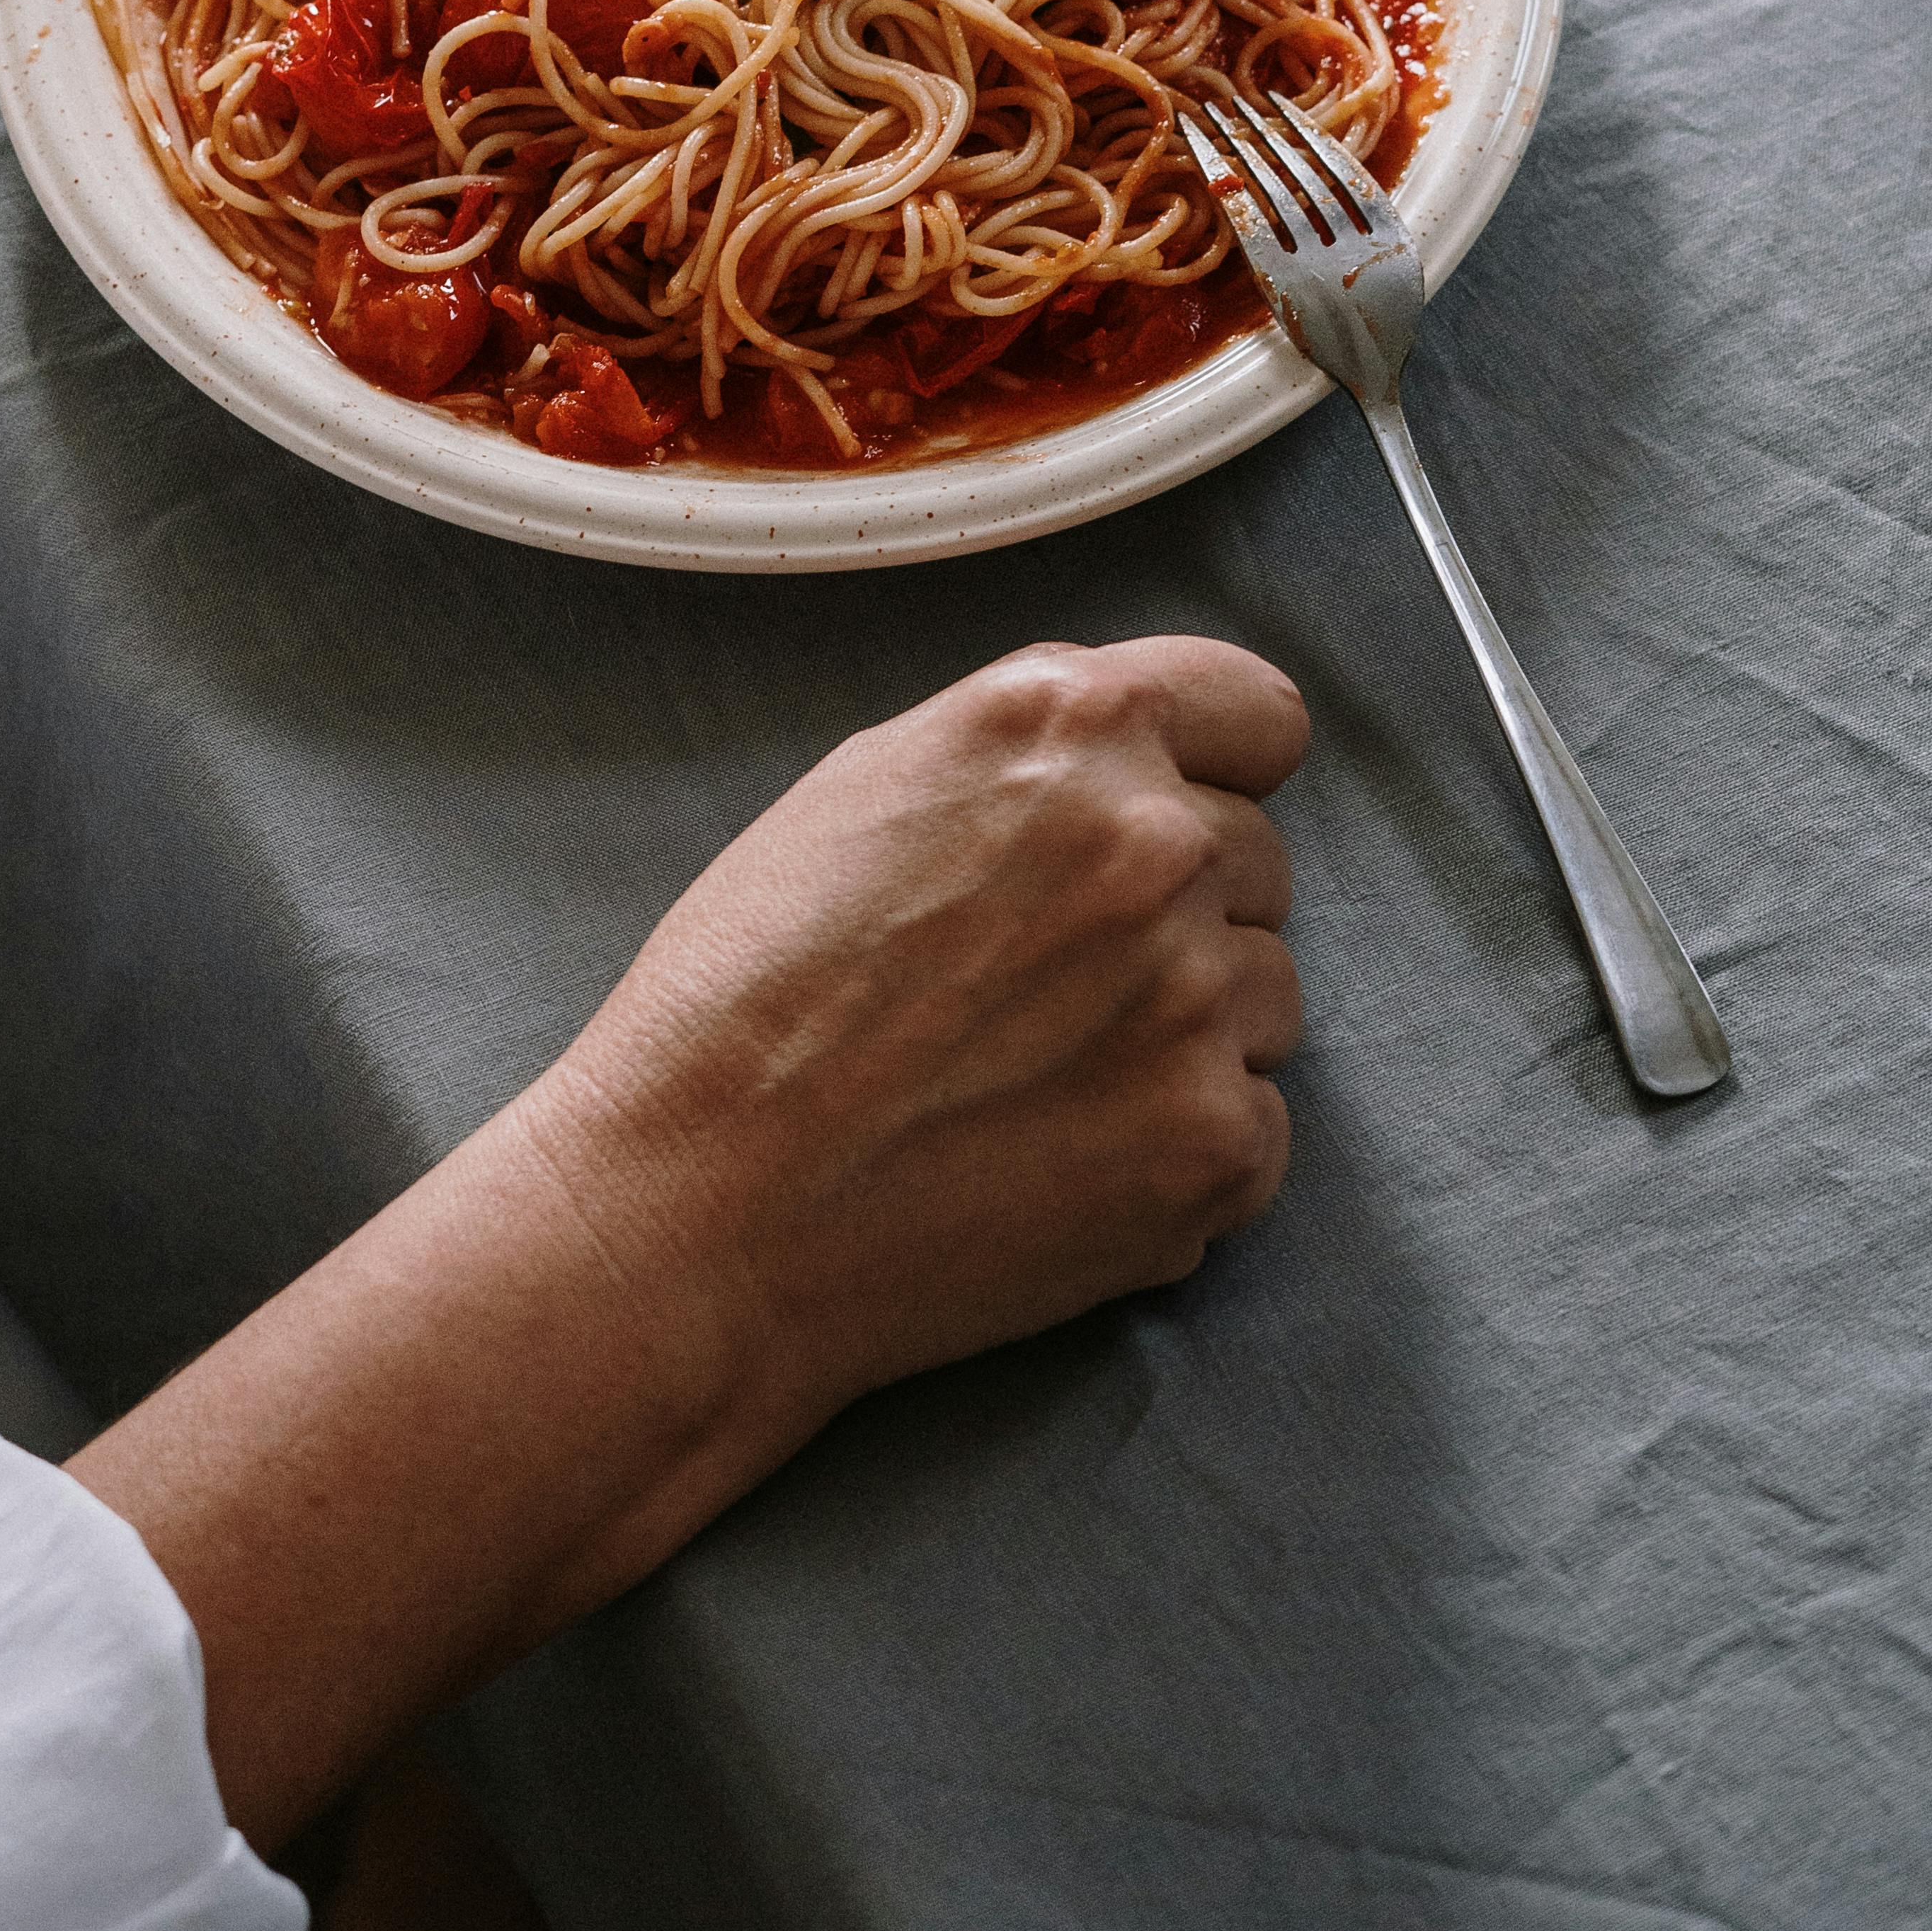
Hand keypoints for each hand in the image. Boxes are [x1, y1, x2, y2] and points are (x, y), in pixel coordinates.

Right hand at [72, 633, 1303, 1850]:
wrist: (664, 1237)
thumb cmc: (700, 1023)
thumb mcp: (834, 815)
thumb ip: (992, 761)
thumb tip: (1113, 734)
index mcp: (1031, 720)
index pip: (1245, 693)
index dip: (1207, 758)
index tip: (1163, 810)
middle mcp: (1127, 839)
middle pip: (1253, 859)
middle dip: (1170, 914)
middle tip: (1022, 996)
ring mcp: (1178, 1001)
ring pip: (1267, 1002)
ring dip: (1177, 1039)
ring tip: (1000, 1097)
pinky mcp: (1200, 1158)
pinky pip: (1254, 1138)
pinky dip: (1170, 1164)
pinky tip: (1028, 1181)